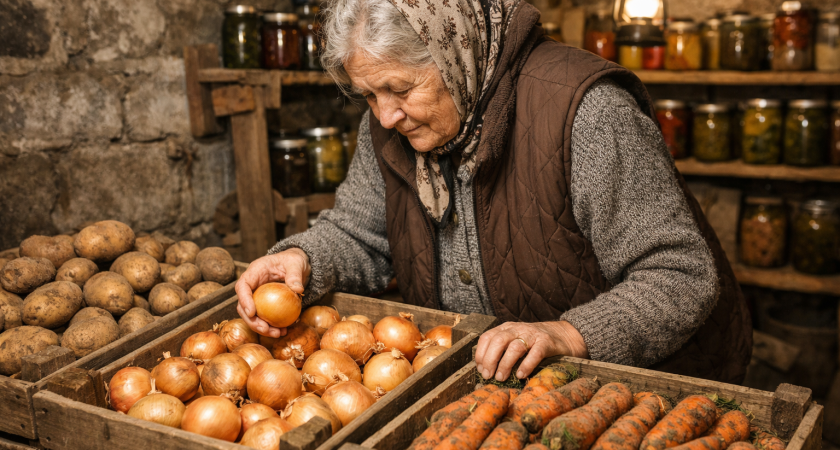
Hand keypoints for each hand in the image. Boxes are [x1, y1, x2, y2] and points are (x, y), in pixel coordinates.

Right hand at [235, 248, 310, 337]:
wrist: (297, 265)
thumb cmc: (294, 261)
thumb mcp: (296, 263)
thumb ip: (295, 275)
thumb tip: (297, 289)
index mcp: (254, 272)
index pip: (242, 286)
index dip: (244, 300)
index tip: (252, 313)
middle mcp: (252, 285)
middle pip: (243, 305)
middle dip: (251, 320)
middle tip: (265, 329)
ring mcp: (257, 296)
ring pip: (252, 316)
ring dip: (261, 327)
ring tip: (276, 334)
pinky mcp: (265, 305)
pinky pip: (265, 318)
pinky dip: (272, 326)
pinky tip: (283, 332)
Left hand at [474, 321, 588, 380]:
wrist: (564, 335)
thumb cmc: (534, 343)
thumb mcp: (515, 340)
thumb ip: (502, 350)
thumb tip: (484, 370)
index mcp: (506, 328)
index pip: (487, 337)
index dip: (481, 354)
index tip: (480, 369)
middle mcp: (517, 329)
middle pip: (498, 341)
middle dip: (490, 359)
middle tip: (488, 376)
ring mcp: (533, 335)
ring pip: (515, 347)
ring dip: (505, 364)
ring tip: (501, 378)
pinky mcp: (546, 342)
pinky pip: (535, 353)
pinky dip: (526, 365)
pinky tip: (521, 375)